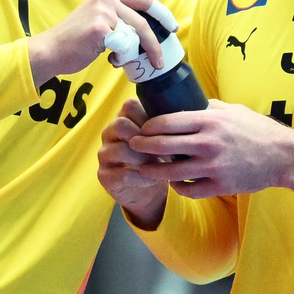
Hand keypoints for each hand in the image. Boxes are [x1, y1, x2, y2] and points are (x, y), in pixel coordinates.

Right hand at [27, 0, 176, 84]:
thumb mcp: (101, 18)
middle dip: (154, 44)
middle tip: (159, 61)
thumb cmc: (77, 40)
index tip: (173, 27)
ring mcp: (103, 11)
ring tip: (117, 58)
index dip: (163, 15)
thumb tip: (150, 30)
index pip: (146, 0)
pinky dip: (121, 58)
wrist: (51, 50)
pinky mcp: (101, 28)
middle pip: (143, 22)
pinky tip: (109, 59)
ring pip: (134, 38)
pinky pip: (125, 48)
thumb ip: (122, 17)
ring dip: (131, 54)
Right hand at [97, 99, 167, 229]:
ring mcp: (105, 154)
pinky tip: (153, 180)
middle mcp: (110, 133)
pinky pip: (121, 174)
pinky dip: (141, 178)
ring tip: (160, 166)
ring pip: (120, 149)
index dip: (149, 117)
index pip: (130, 105)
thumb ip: (167, 126)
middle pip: (121, 125)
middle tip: (164, 151)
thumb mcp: (162, 139)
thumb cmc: (158, 158)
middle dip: (146, 139)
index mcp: (124, 118)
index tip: (167, 131)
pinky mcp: (104, 175)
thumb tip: (188, 117)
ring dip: (144, 159)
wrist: (147, 190)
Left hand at [131, 100, 293, 198]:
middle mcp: (207, 143)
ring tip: (145, 168)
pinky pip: (188, 189)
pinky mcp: (219, 185)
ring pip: (170, 172)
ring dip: (153, 170)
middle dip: (141, 146)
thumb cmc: (258, 130)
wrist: (283, 156)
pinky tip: (175, 182)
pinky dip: (178, 187)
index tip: (141, 129)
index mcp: (209, 121)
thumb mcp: (233, 110)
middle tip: (133, 146)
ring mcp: (212, 166)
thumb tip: (189, 103)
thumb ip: (209, 108)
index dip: (148, 126)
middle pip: (161, 146)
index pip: (166, 122)